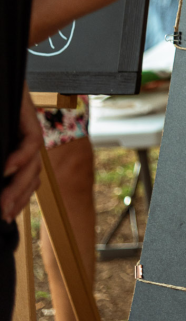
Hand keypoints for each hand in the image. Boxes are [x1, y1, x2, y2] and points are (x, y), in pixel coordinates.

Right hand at [2, 85, 42, 221]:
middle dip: (17, 199)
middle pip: (30, 175)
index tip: (5, 217)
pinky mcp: (29, 117)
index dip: (18, 199)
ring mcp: (28, 129)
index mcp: (15, 149)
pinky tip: (5, 170)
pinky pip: (30, 141)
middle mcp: (25, 141)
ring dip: (18, 185)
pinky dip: (19, 157)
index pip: (23, 178)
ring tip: (2, 203)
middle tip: (3, 218)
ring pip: (33, 163)